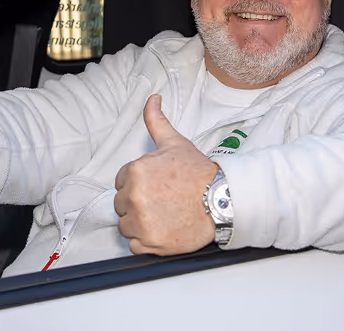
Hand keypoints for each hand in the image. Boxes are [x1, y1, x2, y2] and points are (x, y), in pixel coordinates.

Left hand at [114, 94, 218, 255]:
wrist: (222, 200)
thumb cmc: (199, 174)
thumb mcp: (175, 143)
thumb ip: (156, 121)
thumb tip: (152, 98)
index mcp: (136, 171)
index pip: (121, 182)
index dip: (138, 184)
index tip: (156, 186)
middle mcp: (134, 197)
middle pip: (122, 204)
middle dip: (138, 203)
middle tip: (162, 201)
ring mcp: (141, 222)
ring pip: (126, 224)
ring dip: (140, 222)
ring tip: (164, 215)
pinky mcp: (149, 243)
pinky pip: (134, 244)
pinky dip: (146, 240)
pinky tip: (163, 229)